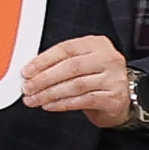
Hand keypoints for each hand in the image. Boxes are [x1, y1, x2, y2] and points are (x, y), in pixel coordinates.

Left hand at [19, 34, 140, 128]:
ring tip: (34, 99)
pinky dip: (63, 103)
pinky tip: (50, 105)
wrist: (121, 97)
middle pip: (70, 67)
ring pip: (76, 85)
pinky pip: (83, 100)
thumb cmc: (96, 77)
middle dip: (44, 79)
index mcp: (97, 44)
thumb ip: (60, 62)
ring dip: (50, 93)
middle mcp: (108, 58)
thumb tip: (31, 72)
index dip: (43, 60)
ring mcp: (114, 79)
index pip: (66, 49)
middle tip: (28, 87)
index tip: (27, 71)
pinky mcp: (114, 98)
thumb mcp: (81, 62)